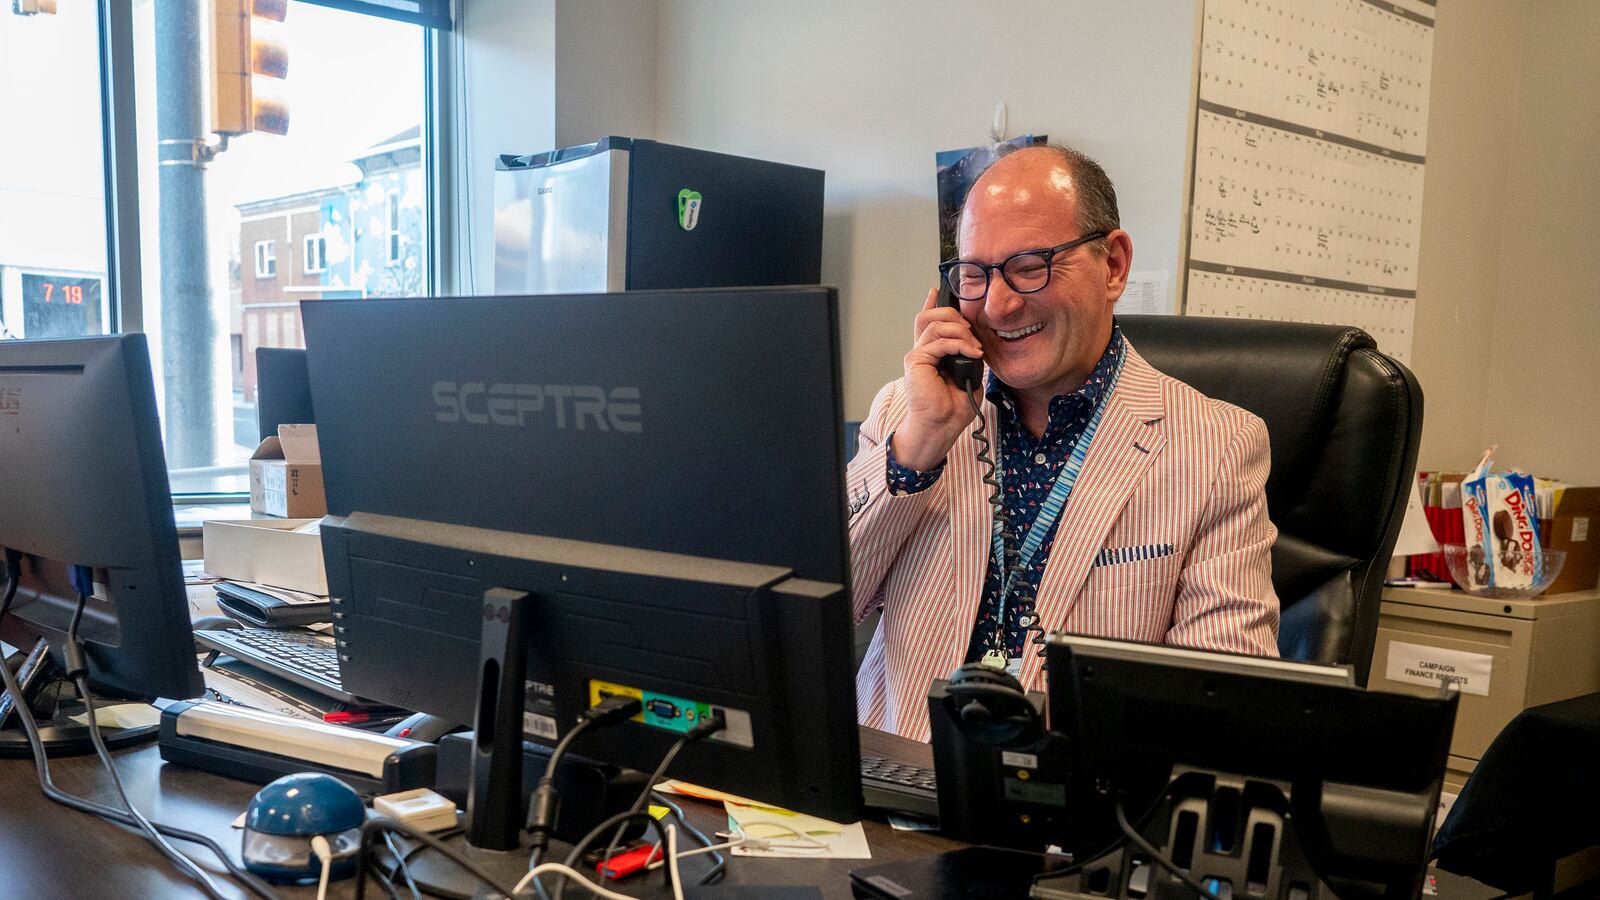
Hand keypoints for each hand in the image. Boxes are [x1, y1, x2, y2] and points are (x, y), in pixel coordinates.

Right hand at [893, 287, 983, 471]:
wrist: (940, 426)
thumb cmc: (953, 408)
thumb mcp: (968, 375)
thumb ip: (968, 355)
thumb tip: (976, 343)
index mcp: (931, 353)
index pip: (927, 322)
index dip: (931, 304)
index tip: (937, 291)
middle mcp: (921, 350)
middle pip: (931, 315)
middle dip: (955, 315)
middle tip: (972, 330)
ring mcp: (917, 354)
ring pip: (936, 324)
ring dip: (961, 331)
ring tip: (975, 347)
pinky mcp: (916, 360)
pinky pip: (939, 341)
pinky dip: (959, 344)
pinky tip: (972, 352)